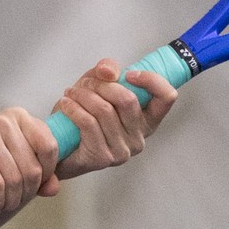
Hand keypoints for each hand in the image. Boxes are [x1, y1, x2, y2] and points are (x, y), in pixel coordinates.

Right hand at [0, 106, 60, 218]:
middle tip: (14, 203)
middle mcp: (5, 120)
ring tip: (3, 207)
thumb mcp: (7, 167)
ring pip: (16, 179)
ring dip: (11, 201)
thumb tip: (55, 189)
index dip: (47, 173)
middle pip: (34, 168)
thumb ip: (35, 175)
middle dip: (26, 194)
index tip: (34, 187)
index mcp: (18, 117)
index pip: (51, 146)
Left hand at [52, 57, 178, 178]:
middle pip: (128, 100)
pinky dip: (74, 108)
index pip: (166, 97)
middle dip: (102, 85)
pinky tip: (66, 104)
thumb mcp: (99, 86)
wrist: (62, 147)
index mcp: (147, 120)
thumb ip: (108, 71)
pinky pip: (88, 123)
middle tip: (86, 83)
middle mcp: (139, 138)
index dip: (151, 80)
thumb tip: (109, 71)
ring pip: (105, 110)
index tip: (129, 74)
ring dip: (83, 95)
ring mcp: (123, 151)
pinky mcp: (103, 158)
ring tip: (72, 93)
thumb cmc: (85, 116)